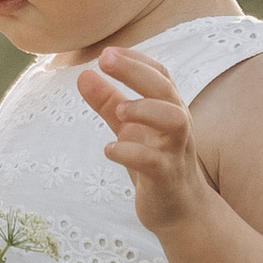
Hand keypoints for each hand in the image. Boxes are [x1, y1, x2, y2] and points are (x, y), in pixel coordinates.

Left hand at [78, 47, 210, 233]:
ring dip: (145, 109)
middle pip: (165, 89)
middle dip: (136, 72)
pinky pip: (154, 161)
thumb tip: (84, 75)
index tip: (107, 51)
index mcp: (168, 109)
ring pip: (173, 121)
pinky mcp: (167, 177)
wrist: (178, 211)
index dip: (136, 59)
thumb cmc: (154, 162)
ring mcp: (174, 151)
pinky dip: (131, 153)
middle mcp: (176, 125)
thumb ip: (108, 103)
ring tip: (119, 110)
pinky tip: (109, 150)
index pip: (159, 74)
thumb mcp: (129, 129)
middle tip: (105, 59)